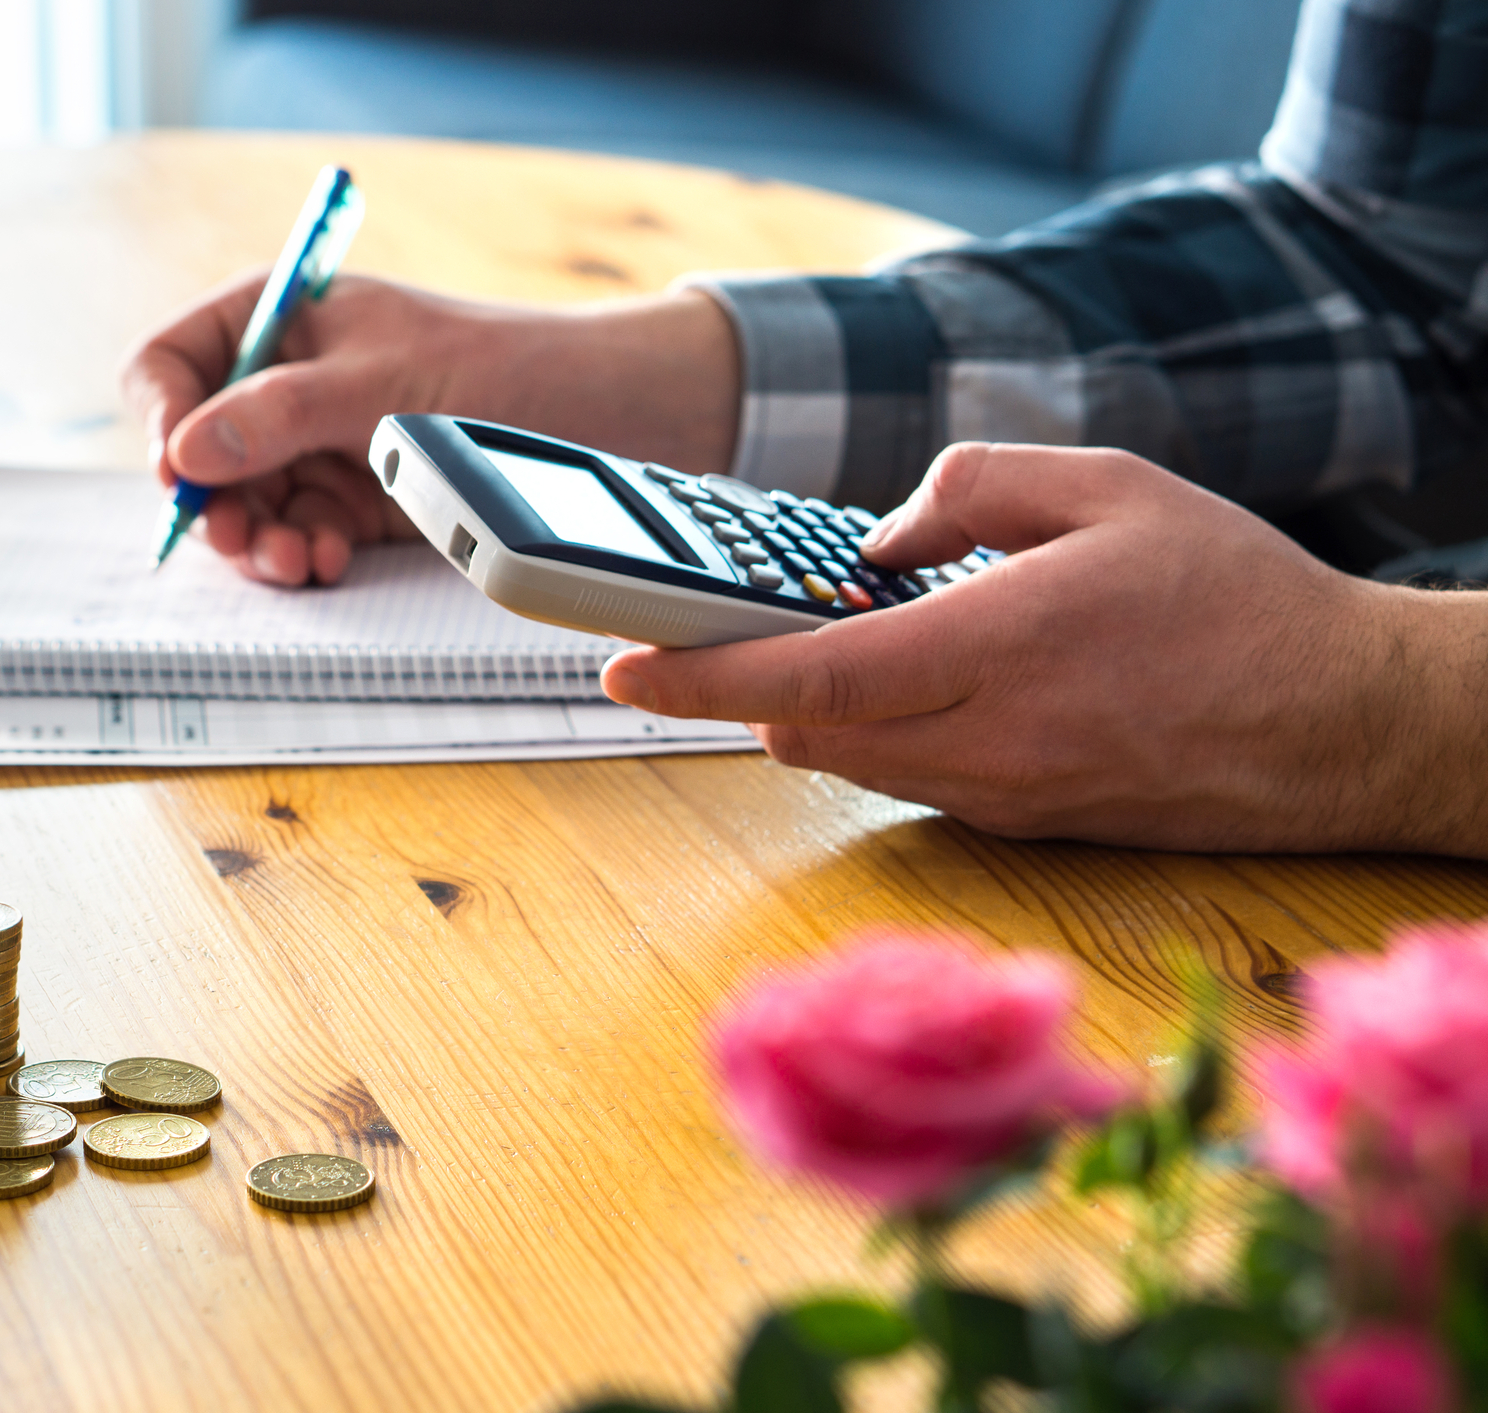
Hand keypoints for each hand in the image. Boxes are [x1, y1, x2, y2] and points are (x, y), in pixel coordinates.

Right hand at [119, 270, 738, 584]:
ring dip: (259, 539)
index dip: (162, 417)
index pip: (172, 361)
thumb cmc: (499, 364)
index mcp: (280, 318)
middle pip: (201, 449)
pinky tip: (327, 561)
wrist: (605, 409)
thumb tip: (186, 452)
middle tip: (239, 541)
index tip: (178, 471)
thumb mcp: (380, 383)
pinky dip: (304, 553)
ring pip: (247, 503)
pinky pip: (299, 531)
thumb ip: (278, 414)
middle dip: (215, 499)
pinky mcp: (357, 498)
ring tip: (295, 561)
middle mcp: (288, 381)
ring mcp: (320, 443)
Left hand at [600, 442, 1487, 855]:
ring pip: (850, 763)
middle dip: (745, 687)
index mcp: (1000, 650)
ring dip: (812, 711)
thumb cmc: (1237, 597)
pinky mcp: (1024, 824)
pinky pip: (910, 779)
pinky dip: (878, 733)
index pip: (809, 680)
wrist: (1345, 724)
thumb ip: (974, 488)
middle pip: (805, 733)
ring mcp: (1004, 797)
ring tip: (823, 641)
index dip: (701, 677)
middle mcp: (989, 743)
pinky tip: (915, 680)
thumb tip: (877, 542)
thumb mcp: (1112, 485)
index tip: (621, 667)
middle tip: (715, 631)